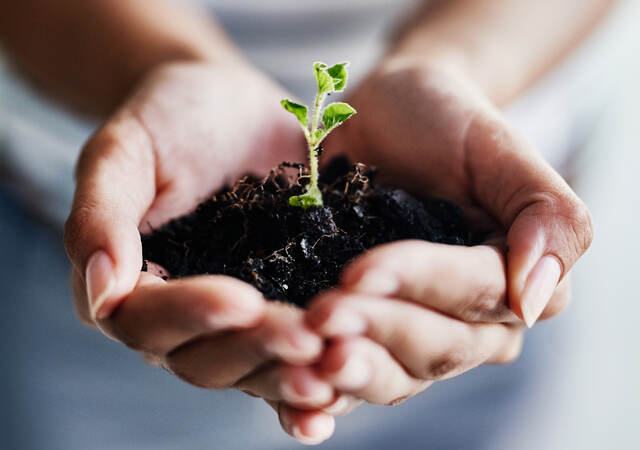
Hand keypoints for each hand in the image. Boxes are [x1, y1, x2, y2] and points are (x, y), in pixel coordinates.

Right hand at [63, 61, 337, 443]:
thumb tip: (102, 293)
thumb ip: (101, 216)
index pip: (147, 320)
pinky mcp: (280, 306)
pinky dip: (314, 375)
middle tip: (306, 337)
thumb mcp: (124, 152)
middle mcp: (179, 316)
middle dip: (255, 351)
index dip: (193, 315)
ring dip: (290, 373)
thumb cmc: (168, 117)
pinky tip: (346, 379)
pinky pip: (291, 354)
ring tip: (335, 363)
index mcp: (130, 284)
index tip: (244, 299)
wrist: (227, 104)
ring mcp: (233, 318)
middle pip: (204, 359)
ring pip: (252, 368)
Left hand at [305, 57, 591, 404]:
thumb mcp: (500, 149)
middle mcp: (471, 322)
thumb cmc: (447, 123)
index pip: (474, 294)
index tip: (360, 271)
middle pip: (435, 347)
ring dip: (351, 370)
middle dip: (378, 330)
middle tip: (322, 315)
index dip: (421, 285)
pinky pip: (350, 372)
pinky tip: (295, 397)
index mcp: (512, 280)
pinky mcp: (366, 333)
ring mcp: (414, 332)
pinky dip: (324, 393)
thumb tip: (534, 299)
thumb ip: (546, 214)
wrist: (387, 119)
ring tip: (305, 357)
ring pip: (396, 375)